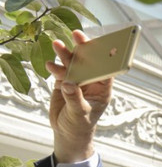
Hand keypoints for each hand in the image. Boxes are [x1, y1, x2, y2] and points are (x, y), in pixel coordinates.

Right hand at [46, 30, 113, 162]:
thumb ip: (74, 99)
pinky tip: (50, 65)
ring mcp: (77, 80)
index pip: (105, 69)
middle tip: (77, 34)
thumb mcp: (79, 114)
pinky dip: (55, 67)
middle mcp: (91, 82)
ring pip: (73, 63)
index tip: (98, 45)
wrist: (67, 132)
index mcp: (103, 89)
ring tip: (57, 44)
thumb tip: (69, 84)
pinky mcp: (63, 82)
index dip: (103, 56)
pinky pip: (60, 70)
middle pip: (89, 62)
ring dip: (66, 54)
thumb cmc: (80, 125)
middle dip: (83, 49)